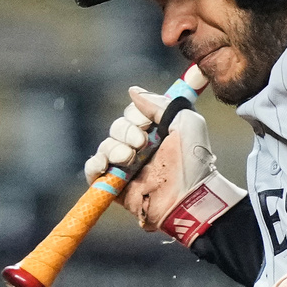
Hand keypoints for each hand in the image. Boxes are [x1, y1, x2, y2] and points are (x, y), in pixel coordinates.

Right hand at [84, 87, 246, 244]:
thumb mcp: (186, 121)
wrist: (189, 195)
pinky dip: (95, 164)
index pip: (133, 113)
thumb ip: (161, 104)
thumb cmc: (194, 159)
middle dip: (127, 132)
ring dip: (115, 148)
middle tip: (142, 144)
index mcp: (157, 131)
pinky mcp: (116, 185)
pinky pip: (93, 169)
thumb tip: (132, 91)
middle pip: (118, 127)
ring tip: (130, 159)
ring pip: (106, 146)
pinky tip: (106, 165)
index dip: (136, 115)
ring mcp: (127, 166)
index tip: (148, 124)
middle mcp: (140, 146)